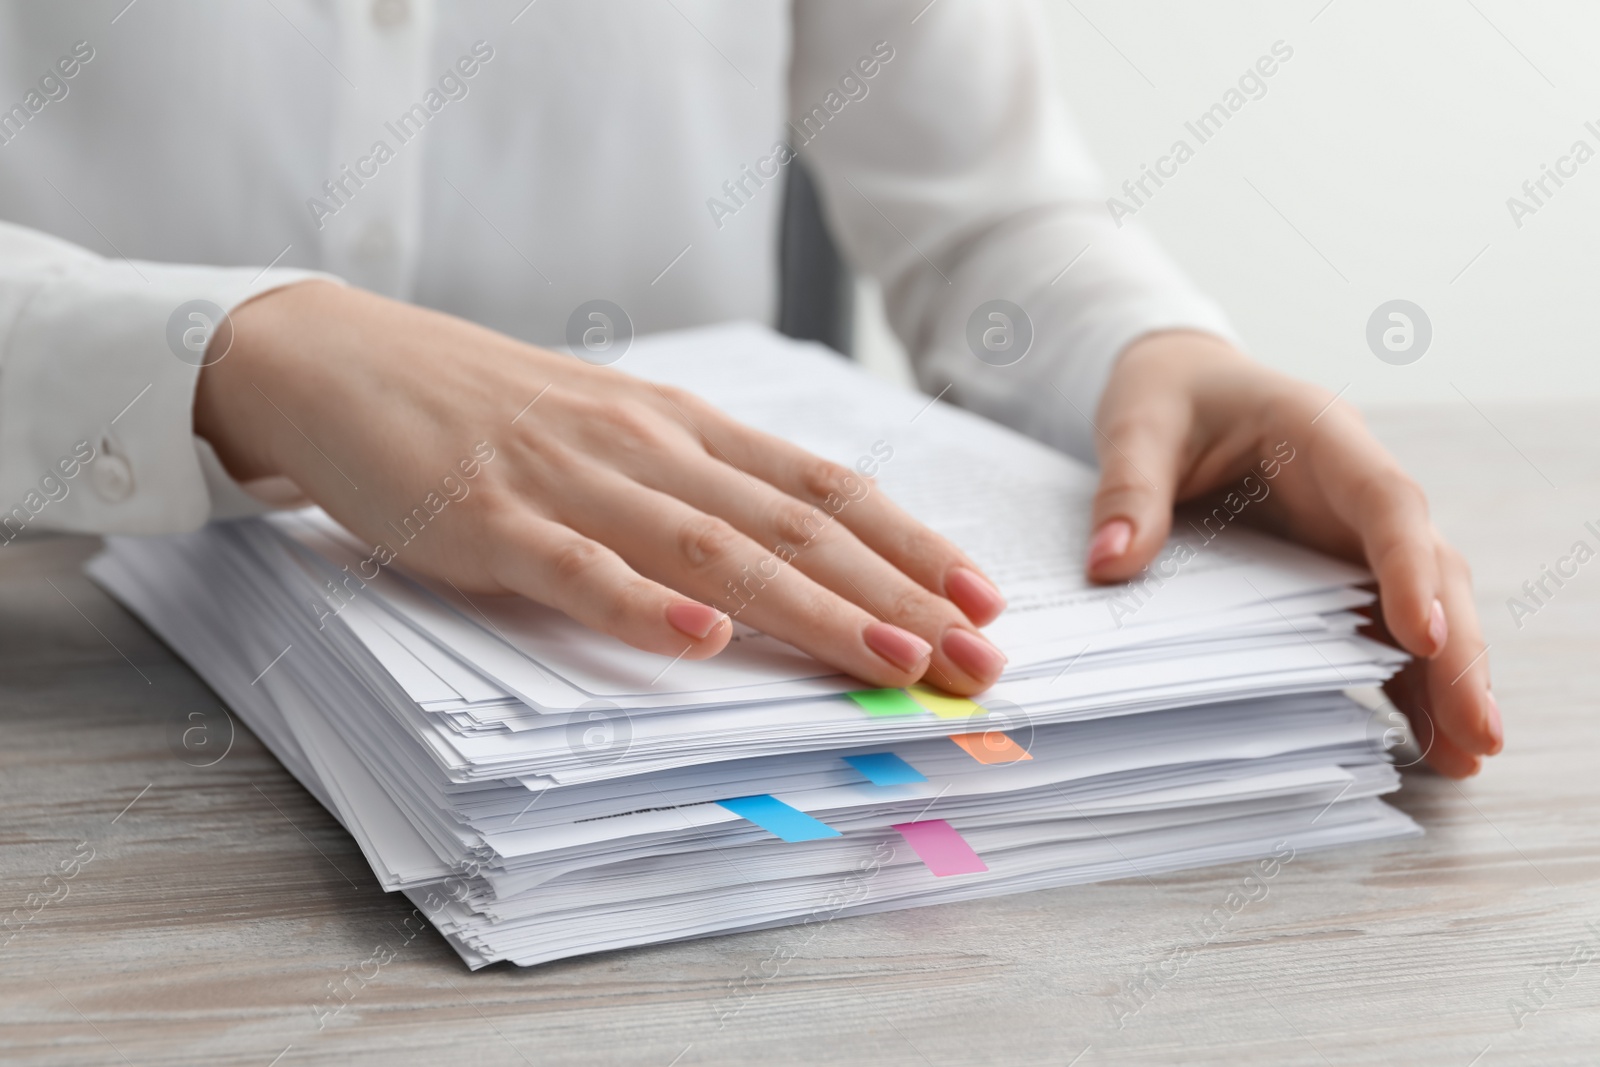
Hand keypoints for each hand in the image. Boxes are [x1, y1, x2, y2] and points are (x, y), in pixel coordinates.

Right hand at [194, 282, 1008, 693]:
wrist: (343, 360)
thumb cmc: (492, 408)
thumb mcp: (614, 430)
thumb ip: (697, 486)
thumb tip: (797, 551)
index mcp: (684, 428)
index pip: (824, 489)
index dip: (913, 544)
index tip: (985, 600)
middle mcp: (647, 447)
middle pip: (796, 526)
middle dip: (899, 596)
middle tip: (976, 659)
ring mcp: (569, 481)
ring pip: (712, 548)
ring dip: (812, 609)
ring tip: (892, 657)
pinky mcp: (488, 519)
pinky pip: (576, 567)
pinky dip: (643, 605)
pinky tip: (702, 640)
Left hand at [1084, 330, 1500, 776]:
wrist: (1179, 385)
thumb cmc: (1169, 396)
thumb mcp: (1138, 425)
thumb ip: (1129, 488)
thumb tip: (1109, 565)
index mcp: (1323, 435)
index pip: (1386, 504)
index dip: (1410, 570)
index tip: (1425, 638)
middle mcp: (1357, 490)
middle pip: (1429, 568)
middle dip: (1458, 650)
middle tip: (1479, 732)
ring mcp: (1353, 535)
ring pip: (1422, 606)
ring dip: (1446, 679)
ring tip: (1467, 758)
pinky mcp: (1336, 571)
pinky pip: (1380, 627)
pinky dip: (1403, 681)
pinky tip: (1424, 741)